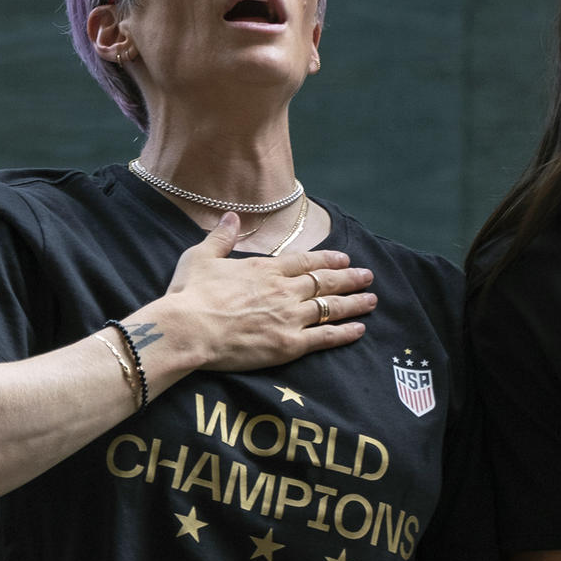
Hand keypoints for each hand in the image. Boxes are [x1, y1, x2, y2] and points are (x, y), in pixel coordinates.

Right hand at [131, 213, 374, 374]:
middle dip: (349, 278)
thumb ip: (222, 236)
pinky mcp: (289, 344)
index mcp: (266, 269)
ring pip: (331, 308)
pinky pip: (324, 337)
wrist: (188, 329)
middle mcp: (284, 290)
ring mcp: (290, 317)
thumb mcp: (202, 256)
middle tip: (368, 277)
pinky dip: (344, 333)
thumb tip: (231, 216)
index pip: (306, 261)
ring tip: (371, 300)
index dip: (327, 259)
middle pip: (325, 282)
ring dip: (354, 303)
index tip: (344, 258)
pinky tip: (359, 329)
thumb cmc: (191, 294)